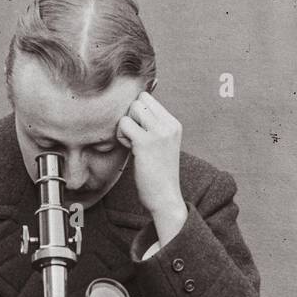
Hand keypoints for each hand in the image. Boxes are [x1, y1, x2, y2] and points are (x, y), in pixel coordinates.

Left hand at [117, 91, 185, 232]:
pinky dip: (122, 136)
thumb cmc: (158, 174)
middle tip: (135, 138)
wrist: (165, 198)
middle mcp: (169, 124)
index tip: (141, 132)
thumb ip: (153, 126)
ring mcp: (159, 132)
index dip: (138, 113)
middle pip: (139, 100)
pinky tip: (130, 150)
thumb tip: (133, 108)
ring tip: (133, 144)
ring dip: (126, 126)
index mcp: (174, 124)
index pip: (148, 98)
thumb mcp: (162, 145)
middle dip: (131, 117)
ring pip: (132, 108)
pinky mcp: (146, 142)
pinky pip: (124, 124)